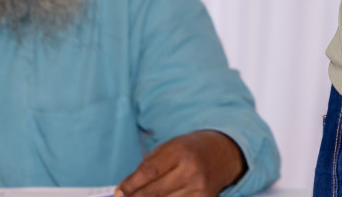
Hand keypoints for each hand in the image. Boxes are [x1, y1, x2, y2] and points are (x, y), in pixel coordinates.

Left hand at [116, 129, 244, 196]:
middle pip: (154, 192)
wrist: (223, 154)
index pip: (150, 172)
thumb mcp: (169, 148)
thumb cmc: (189, 150)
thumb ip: (146, 167)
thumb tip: (123, 191)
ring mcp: (199, 188)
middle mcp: (191, 170)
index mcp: (181, 151)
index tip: (118, 193)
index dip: (130, 185)